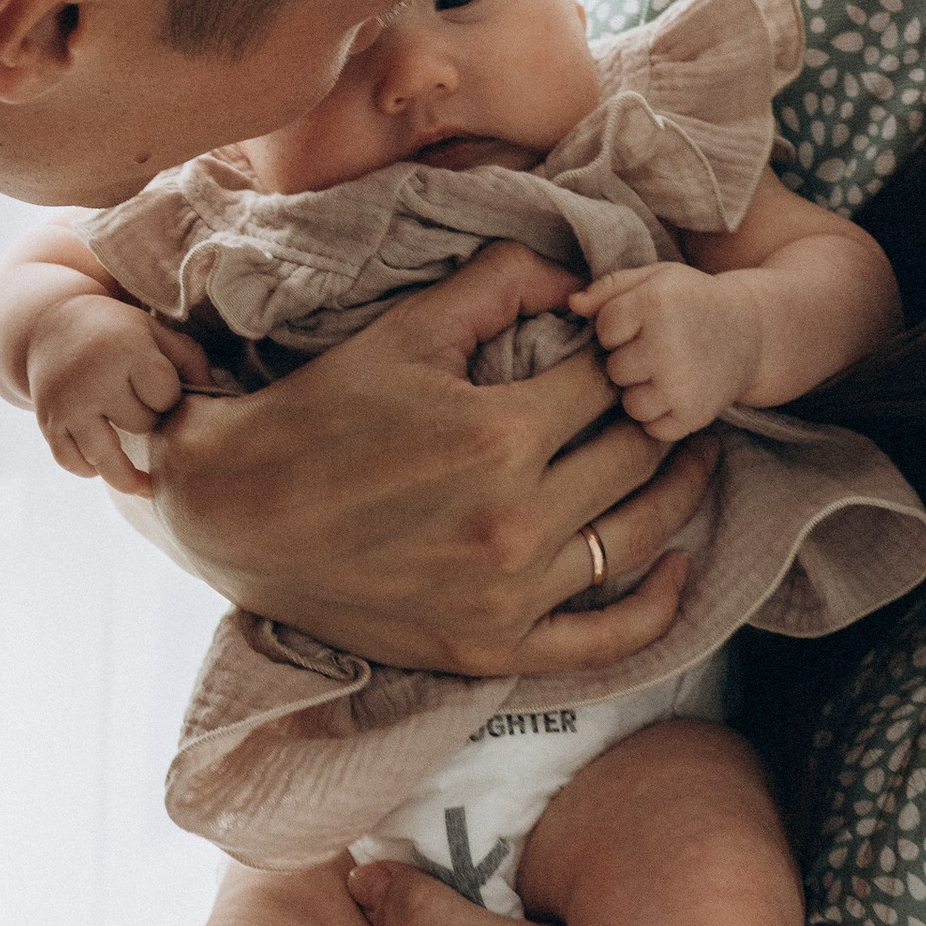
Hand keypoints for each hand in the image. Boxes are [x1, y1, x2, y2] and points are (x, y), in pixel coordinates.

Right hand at [29, 294, 216, 493]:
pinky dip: (89, 469)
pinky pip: (73, 463)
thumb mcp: (153, 331)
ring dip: (126, 469)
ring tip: (144, 482)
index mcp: (125, 349)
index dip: (170, 397)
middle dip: (147, 420)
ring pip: (106, 459)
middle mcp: (93, 378)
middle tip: (140, 405)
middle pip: (141, 425)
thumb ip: (189, 361)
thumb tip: (215, 400)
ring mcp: (66, 404)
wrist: (51, 327)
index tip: (163, 389)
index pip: (165, 395)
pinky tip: (102, 464)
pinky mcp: (47, 423)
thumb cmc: (115, 332)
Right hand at [151, 240, 717, 674]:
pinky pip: (608, 639)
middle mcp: (514, 522)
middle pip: (638, 455)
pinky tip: (680, 562)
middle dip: (661, 411)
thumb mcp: (407, 328)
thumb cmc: (320, 411)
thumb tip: (584, 276)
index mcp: (498, 434)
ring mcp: (507, 596)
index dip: (628, 351)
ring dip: (678, 489)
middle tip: (666, 388)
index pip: (610, 381)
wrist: (237, 512)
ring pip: (640, 538)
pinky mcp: (492, 649)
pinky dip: (660, 606)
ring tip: (688, 453)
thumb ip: (502, 282)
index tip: (626, 342)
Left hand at [570, 262, 759, 442]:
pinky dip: (662, 417)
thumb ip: (610, 287)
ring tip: (666, 372)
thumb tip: (572, 304)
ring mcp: (682, 383)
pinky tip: (677, 394)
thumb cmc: (693, 301)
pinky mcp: (694, 415)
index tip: (642, 324)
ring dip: (643, 392)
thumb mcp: (656, 279)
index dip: (619, 328)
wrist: (754, 333)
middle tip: (657, 349)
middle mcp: (669, 343)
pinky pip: (653, 429)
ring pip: (630, 403)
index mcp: (656, 302)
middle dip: (629, 361)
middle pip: (614, 369)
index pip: (604, 329)